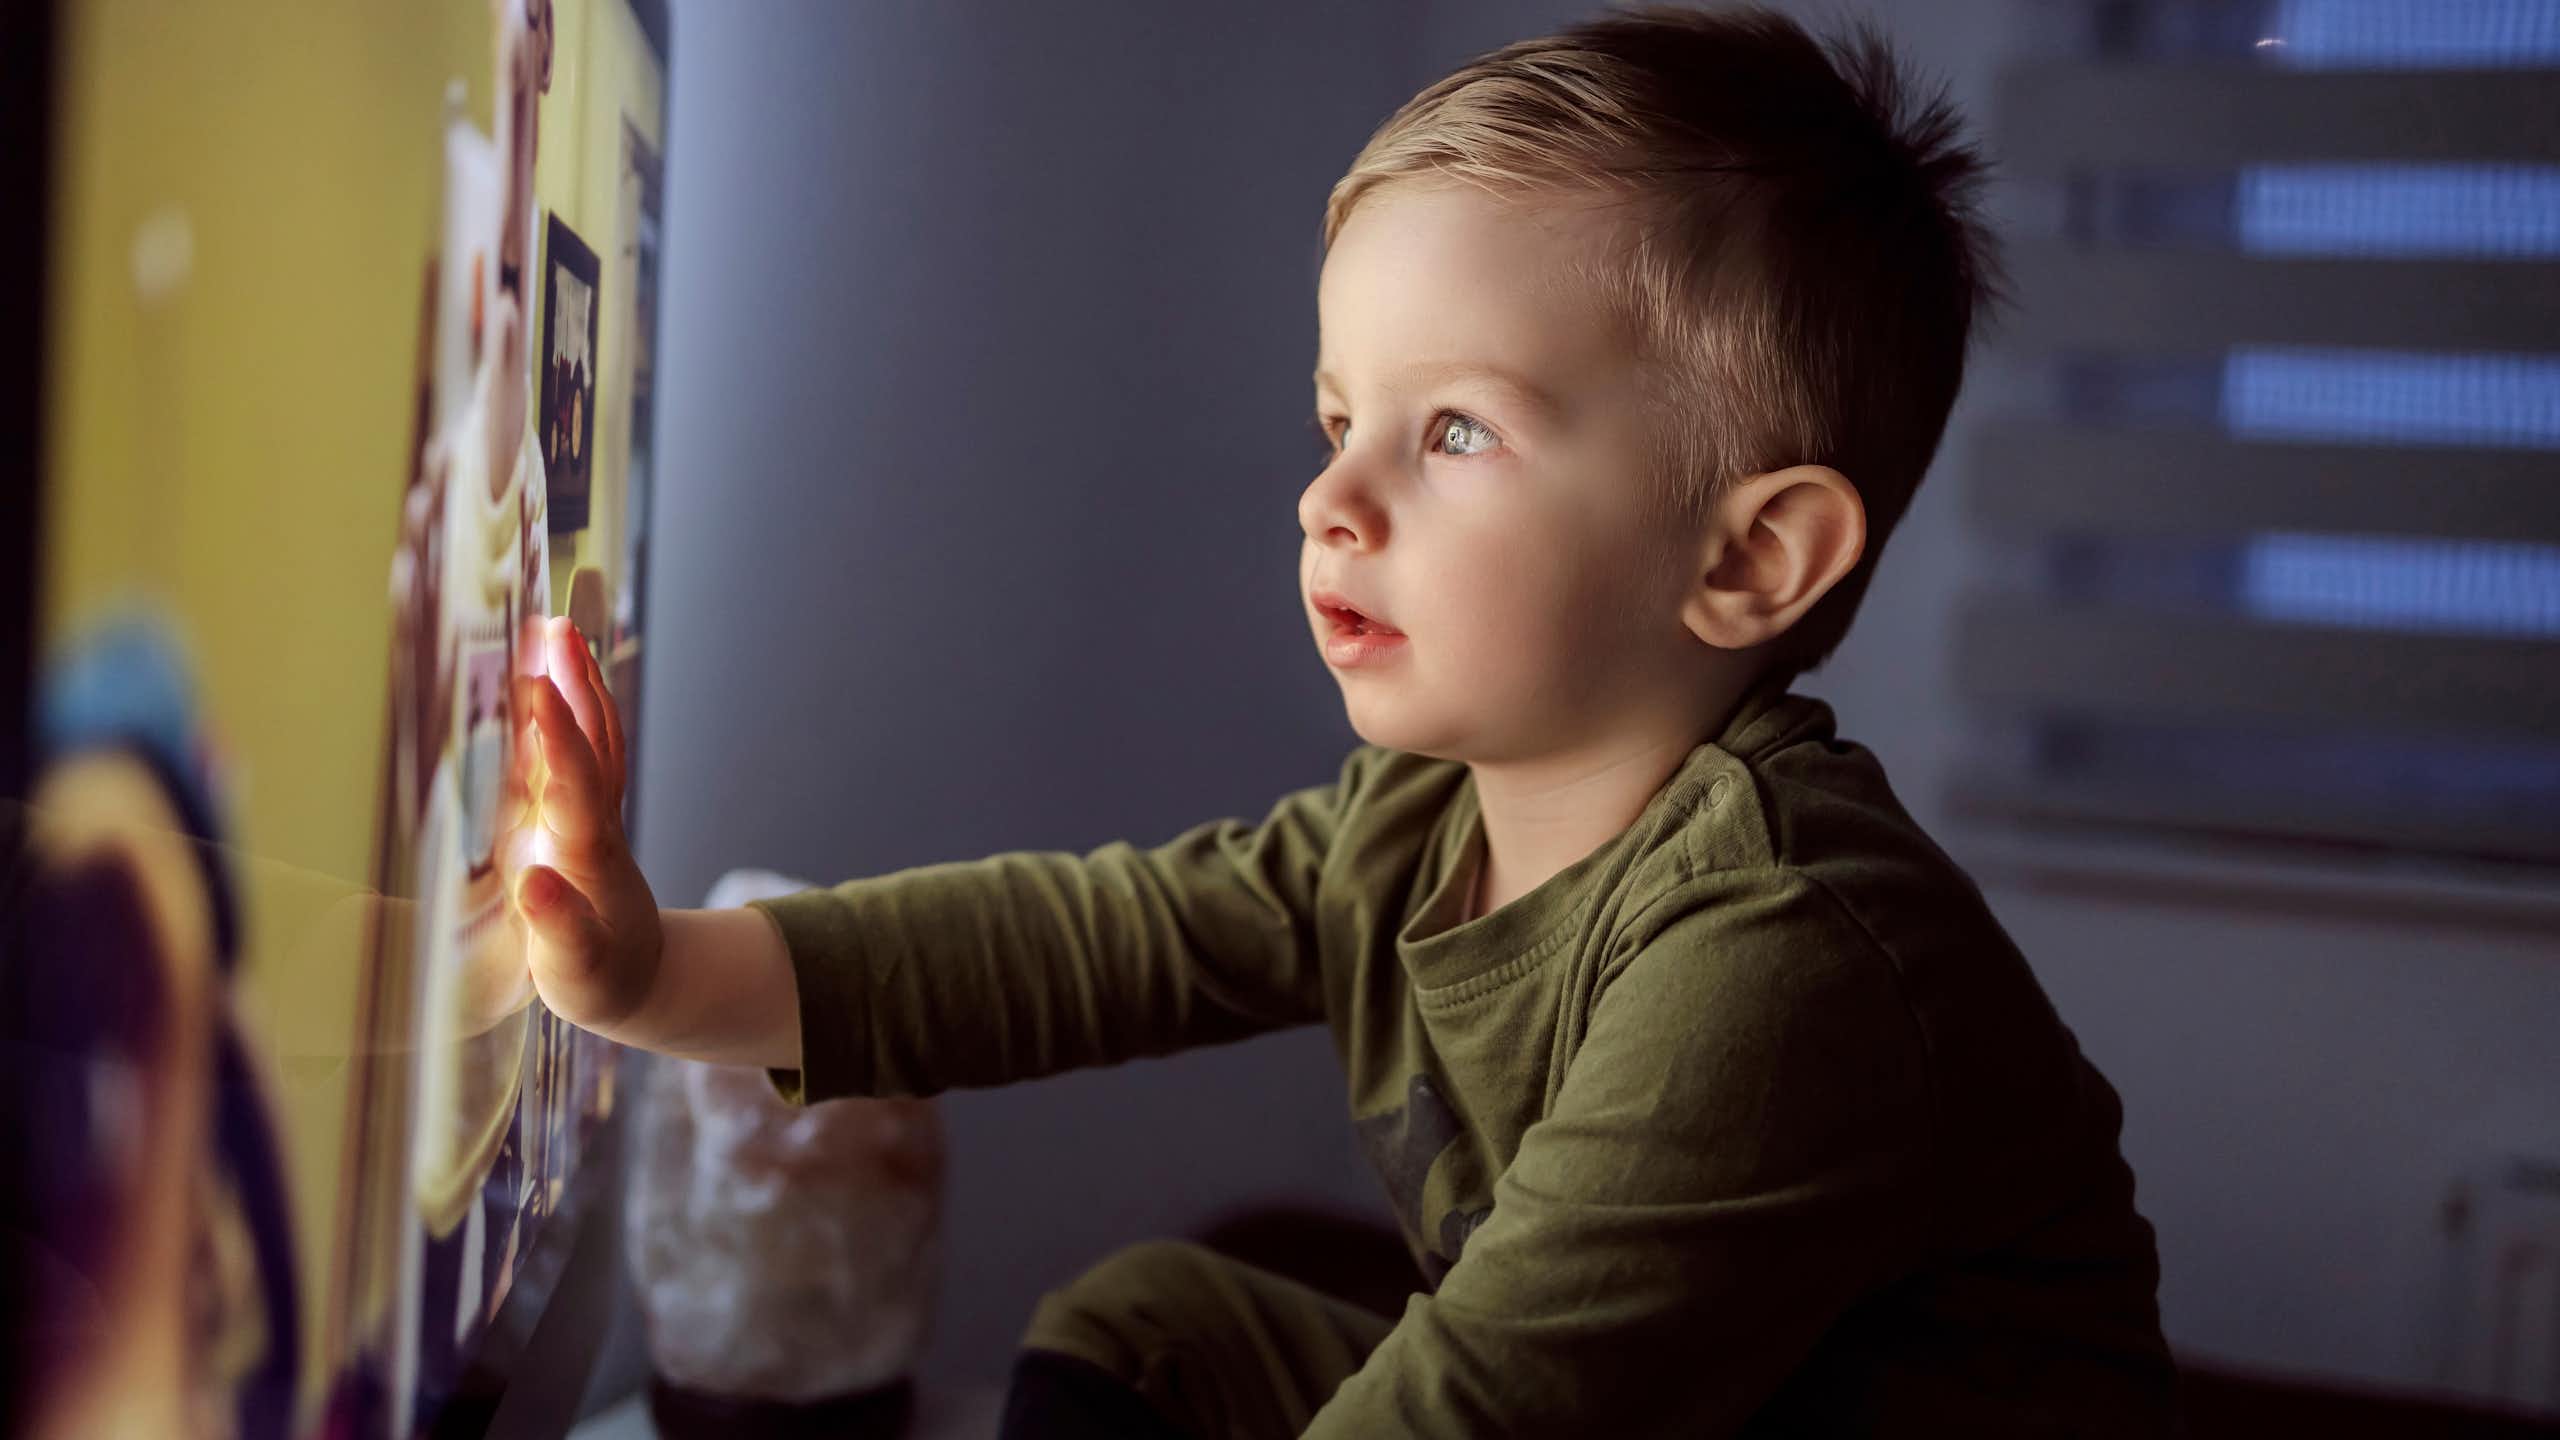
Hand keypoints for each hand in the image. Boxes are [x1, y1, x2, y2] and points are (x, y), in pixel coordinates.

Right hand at [504, 615, 662, 1033]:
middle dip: (573, 687)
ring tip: (556, 630)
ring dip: (578, 685)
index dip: (556, 735)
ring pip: (593, 740)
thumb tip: (533, 881)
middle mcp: (595, 825)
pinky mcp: (585, 817)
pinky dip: (571, 710)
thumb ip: (557, 929)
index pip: (574, 784)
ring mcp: (594, 816)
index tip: (535, 684)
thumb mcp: (578, 971)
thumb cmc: (602, 981)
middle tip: (551, 628)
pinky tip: (555, 676)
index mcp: (588, 857)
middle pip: (591, 745)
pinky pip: (582, 752)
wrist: (643, 982)